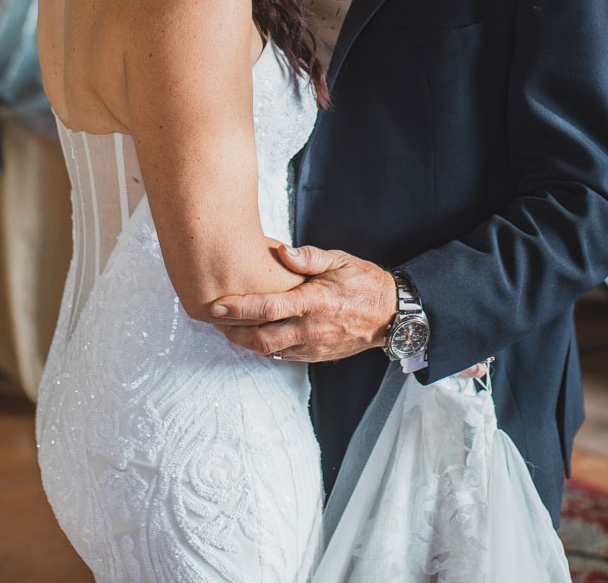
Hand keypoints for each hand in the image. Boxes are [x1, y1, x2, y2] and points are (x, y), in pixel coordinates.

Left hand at [209, 245, 396, 362]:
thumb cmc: (364, 283)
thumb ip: (309, 257)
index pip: (270, 308)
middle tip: (215, 321)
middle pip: (262, 339)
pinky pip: (283, 355)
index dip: (241, 308)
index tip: (217, 305)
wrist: (391, 315)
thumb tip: (282, 252)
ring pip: (270, 351)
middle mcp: (311, 328)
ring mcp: (313, 346)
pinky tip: (256, 335)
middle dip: (233, 332)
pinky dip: (265, 347)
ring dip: (246, 342)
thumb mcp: (340, 261)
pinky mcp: (316, 355)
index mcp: (315, 302)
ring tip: (229, 327)